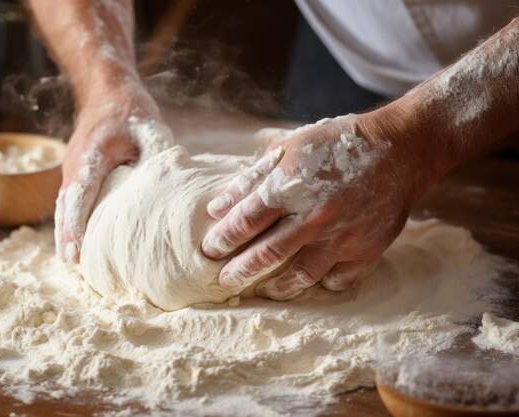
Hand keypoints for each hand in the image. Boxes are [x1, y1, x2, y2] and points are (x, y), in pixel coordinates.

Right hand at [55, 83, 172, 262]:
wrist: (105, 90)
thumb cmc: (129, 110)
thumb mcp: (150, 128)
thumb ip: (158, 155)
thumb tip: (171, 188)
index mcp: (92, 155)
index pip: (81, 193)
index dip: (77, 224)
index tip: (76, 250)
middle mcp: (75, 165)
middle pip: (66, 207)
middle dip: (68, 237)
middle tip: (74, 266)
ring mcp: (72, 169)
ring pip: (64, 207)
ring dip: (67, 232)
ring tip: (74, 263)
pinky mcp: (77, 172)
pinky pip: (70, 202)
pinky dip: (71, 221)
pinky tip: (80, 242)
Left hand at [201, 113, 424, 299]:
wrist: (400, 148)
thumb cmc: (336, 145)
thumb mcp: (289, 148)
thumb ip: (251, 178)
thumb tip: (218, 207)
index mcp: (290, 186)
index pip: (244, 222)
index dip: (222, 239)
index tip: (209, 249)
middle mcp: (314, 216)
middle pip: (266, 255)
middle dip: (239, 271)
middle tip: (224, 281)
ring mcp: (342, 237)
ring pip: (300, 276)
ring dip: (276, 287)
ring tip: (263, 290)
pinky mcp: (367, 249)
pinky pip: (337, 278)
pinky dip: (321, 283)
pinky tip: (312, 280)